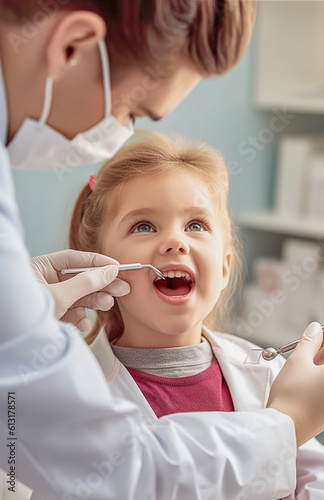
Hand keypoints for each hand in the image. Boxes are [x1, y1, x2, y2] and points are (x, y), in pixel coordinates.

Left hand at [31, 250, 129, 331]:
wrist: (14, 346)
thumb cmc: (27, 316)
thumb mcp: (60, 295)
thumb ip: (87, 282)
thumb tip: (111, 270)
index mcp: (40, 268)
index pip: (74, 259)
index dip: (97, 262)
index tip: (116, 267)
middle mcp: (45, 282)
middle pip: (80, 279)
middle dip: (101, 285)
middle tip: (123, 288)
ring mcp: (50, 301)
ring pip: (79, 297)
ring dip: (95, 302)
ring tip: (107, 304)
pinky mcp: (54, 318)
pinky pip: (72, 314)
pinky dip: (81, 319)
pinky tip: (84, 324)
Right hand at [267, 322, 323, 446]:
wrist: (286, 427)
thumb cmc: (292, 395)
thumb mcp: (298, 360)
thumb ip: (309, 341)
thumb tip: (315, 328)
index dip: (322, 340)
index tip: (314, 336)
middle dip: (320, 352)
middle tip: (308, 348)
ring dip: (318, 365)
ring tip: (304, 364)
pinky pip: (323, 387)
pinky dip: (318, 379)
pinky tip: (305, 378)